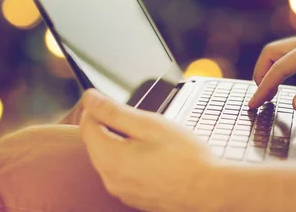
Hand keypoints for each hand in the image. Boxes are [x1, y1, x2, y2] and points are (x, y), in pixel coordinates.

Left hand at [80, 89, 218, 211]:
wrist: (208, 191)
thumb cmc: (184, 157)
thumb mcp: (149, 124)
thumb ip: (114, 111)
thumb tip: (89, 98)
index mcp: (109, 157)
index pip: (86, 125)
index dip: (97, 108)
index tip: (112, 100)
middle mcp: (109, 178)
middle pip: (96, 143)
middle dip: (110, 126)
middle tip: (139, 118)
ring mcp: (121, 191)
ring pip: (109, 158)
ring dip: (121, 143)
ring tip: (151, 137)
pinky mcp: (133, 197)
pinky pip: (122, 173)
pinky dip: (131, 160)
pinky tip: (155, 156)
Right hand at [249, 30, 295, 110]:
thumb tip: (295, 105)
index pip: (280, 66)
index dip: (264, 86)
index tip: (254, 103)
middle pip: (272, 53)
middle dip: (261, 75)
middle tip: (258, 99)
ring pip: (279, 52)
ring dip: (269, 70)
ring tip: (268, 93)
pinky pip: (290, 55)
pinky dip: (281, 68)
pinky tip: (285, 83)